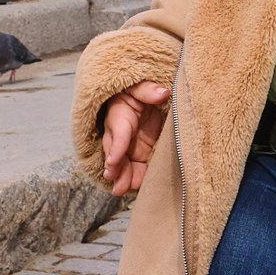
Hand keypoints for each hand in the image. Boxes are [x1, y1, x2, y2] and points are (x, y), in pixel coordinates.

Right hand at [100, 80, 171, 197]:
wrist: (144, 97)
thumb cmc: (138, 89)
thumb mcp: (140, 85)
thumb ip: (147, 89)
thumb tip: (162, 93)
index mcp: (120, 112)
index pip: (118, 130)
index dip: (116, 145)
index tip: (113, 159)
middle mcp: (120, 132)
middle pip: (115, 151)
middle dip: (115, 165)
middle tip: (112, 177)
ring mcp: (129, 145)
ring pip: (123, 163)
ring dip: (122, 176)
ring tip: (120, 189)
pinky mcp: (139, 153)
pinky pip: (136, 168)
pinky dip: (136, 179)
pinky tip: (135, 189)